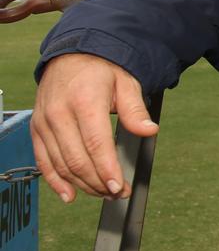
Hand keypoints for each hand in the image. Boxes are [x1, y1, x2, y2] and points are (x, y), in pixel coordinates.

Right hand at [32, 53, 158, 202]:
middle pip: (78, 160)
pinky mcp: (37, 130)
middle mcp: (59, 114)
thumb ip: (136, 109)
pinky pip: (43, 162)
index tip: (119, 186)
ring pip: (61, 165)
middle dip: (99, 182)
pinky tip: (70, 195)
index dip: (107, 170)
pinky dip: (55, 182)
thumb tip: (149, 130)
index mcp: (84, 101)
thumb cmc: (102, 69)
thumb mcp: (126, 82)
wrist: (71, 55)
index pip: (96, 144)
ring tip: (103, 193)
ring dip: (82, 184)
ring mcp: (44, 123)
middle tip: (118, 193)